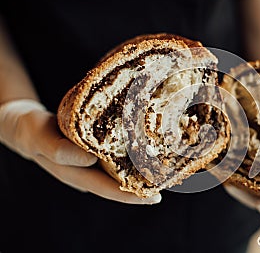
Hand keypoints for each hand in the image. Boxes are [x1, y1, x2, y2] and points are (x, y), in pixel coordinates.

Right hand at [0, 99, 160, 204]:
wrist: (28, 125)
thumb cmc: (32, 131)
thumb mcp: (40, 139)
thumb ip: (60, 151)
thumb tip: (90, 158)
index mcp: (76, 175)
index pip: (107, 189)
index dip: (131, 195)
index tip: (154, 197)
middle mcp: (88, 172)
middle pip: (120, 183)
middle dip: (144, 186)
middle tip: (169, 184)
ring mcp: (92, 161)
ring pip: (121, 170)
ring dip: (142, 171)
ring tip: (165, 169)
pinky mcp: (95, 148)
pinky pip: (117, 154)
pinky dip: (132, 154)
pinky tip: (147, 148)